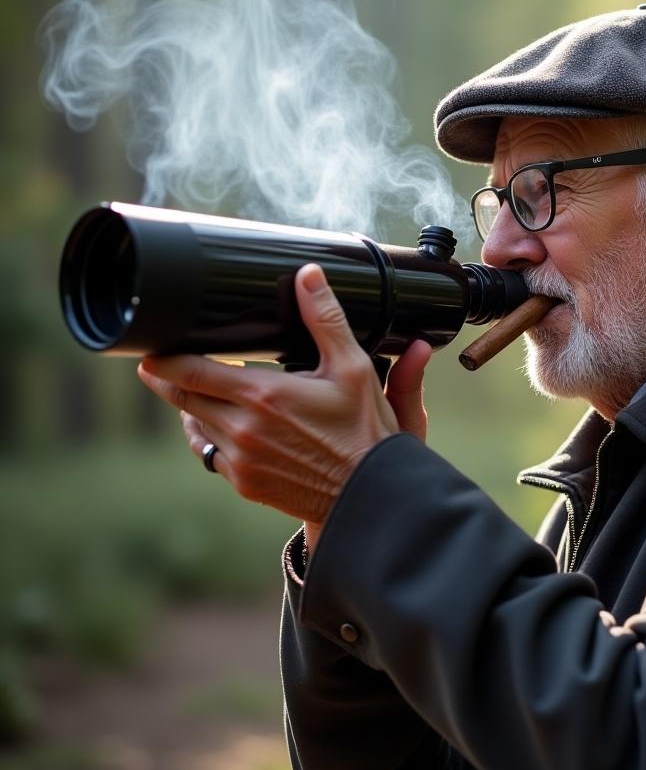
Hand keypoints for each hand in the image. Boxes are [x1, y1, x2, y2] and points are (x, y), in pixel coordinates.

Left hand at [138, 264, 432, 545]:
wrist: (370, 494)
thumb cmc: (365, 430)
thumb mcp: (353, 368)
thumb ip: (326, 320)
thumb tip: (309, 276)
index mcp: (263, 395)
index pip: (190, 372)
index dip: (163, 358)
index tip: (152, 347)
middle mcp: (243, 430)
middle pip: (182, 398)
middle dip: (168, 379)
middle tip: (158, 363)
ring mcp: (240, 461)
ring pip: (196, 426)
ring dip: (192, 406)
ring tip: (194, 389)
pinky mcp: (245, 483)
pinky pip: (212, 455)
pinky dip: (210, 435)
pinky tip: (222, 423)